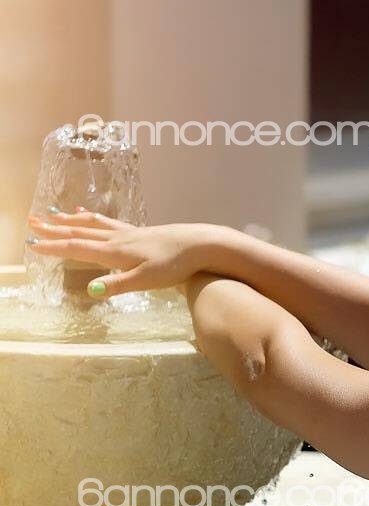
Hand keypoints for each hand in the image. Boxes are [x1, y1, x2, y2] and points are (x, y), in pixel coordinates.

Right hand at [25, 211, 233, 297]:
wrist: (201, 244)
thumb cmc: (175, 265)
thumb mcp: (145, 281)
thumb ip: (117, 286)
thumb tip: (89, 291)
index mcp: (115, 252)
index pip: (77, 247)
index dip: (53, 247)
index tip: (31, 245)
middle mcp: (118, 239)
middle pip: (80, 231)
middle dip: (54, 228)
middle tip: (32, 222)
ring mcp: (129, 233)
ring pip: (92, 223)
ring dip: (70, 220)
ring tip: (54, 214)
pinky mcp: (140, 232)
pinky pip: (108, 222)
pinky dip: (92, 217)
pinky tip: (88, 214)